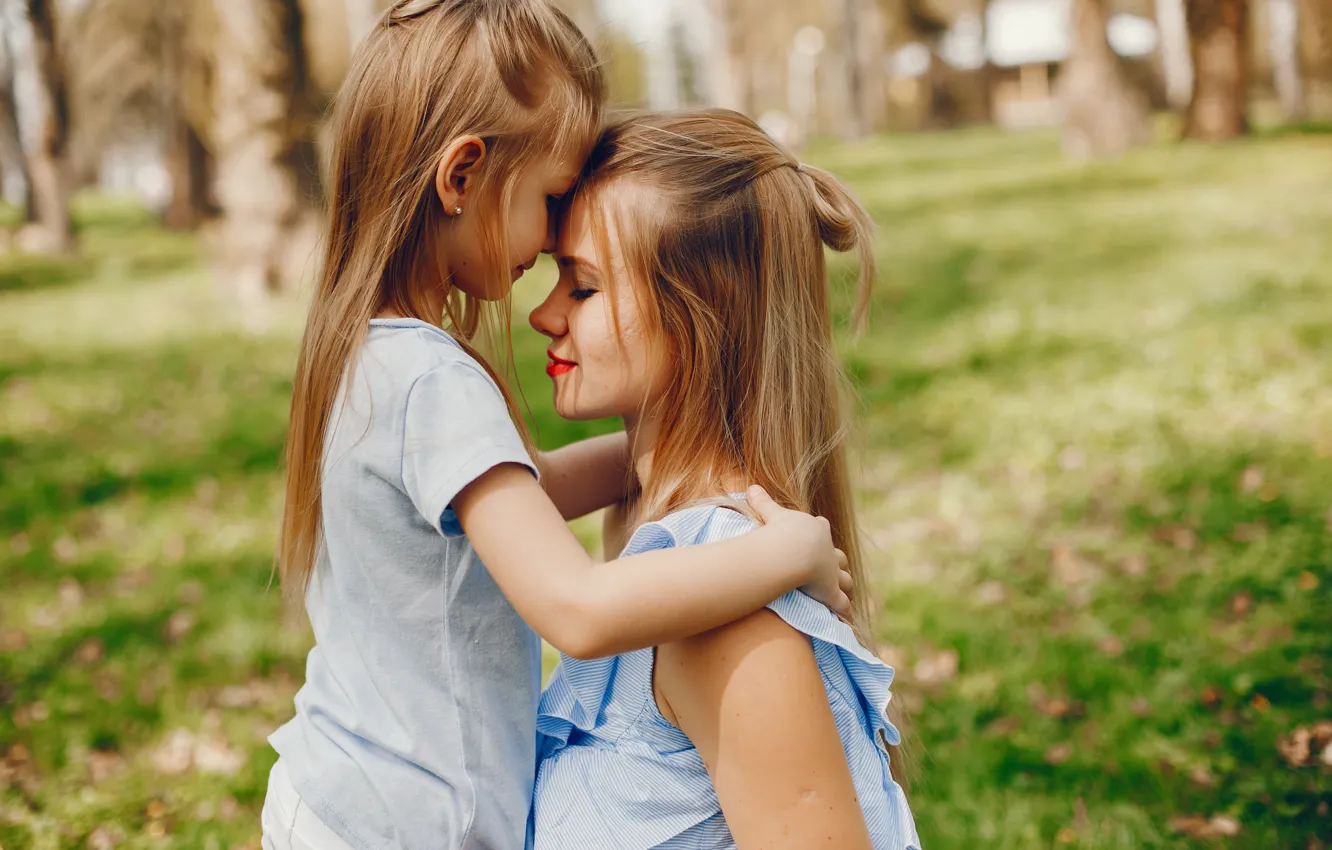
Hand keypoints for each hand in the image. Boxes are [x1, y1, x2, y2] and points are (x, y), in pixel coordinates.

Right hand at [746, 485, 852, 616]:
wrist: (792, 551)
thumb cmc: (782, 532)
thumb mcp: (772, 514)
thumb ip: (762, 502)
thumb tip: (750, 487)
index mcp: (817, 531)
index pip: (821, 530)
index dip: (819, 534)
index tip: (817, 536)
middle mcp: (829, 552)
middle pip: (838, 557)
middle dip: (837, 562)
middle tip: (834, 568)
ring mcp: (832, 574)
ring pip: (845, 580)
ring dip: (844, 585)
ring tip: (843, 592)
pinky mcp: (831, 594)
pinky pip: (841, 605)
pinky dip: (844, 612)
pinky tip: (847, 618)